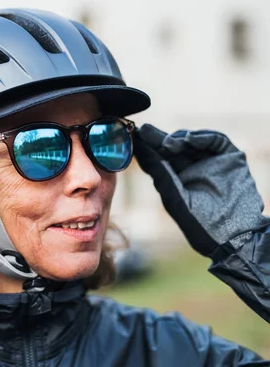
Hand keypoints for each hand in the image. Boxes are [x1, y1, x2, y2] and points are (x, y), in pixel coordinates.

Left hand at [133, 124, 269, 256]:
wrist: (233, 236)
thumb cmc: (199, 224)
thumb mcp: (174, 197)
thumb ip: (160, 173)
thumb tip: (140, 151)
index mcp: (176, 179)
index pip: (159, 158)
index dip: (147, 147)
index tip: (134, 136)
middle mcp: (193, 168)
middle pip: (173, 146)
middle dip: (159, 138)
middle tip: (145, 130)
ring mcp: (211, 162)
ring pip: (192, 141)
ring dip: (179, 138)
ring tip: (169, 143)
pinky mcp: (230, 158)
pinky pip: (215, 141)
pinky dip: (202, 137)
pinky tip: (189, 139)